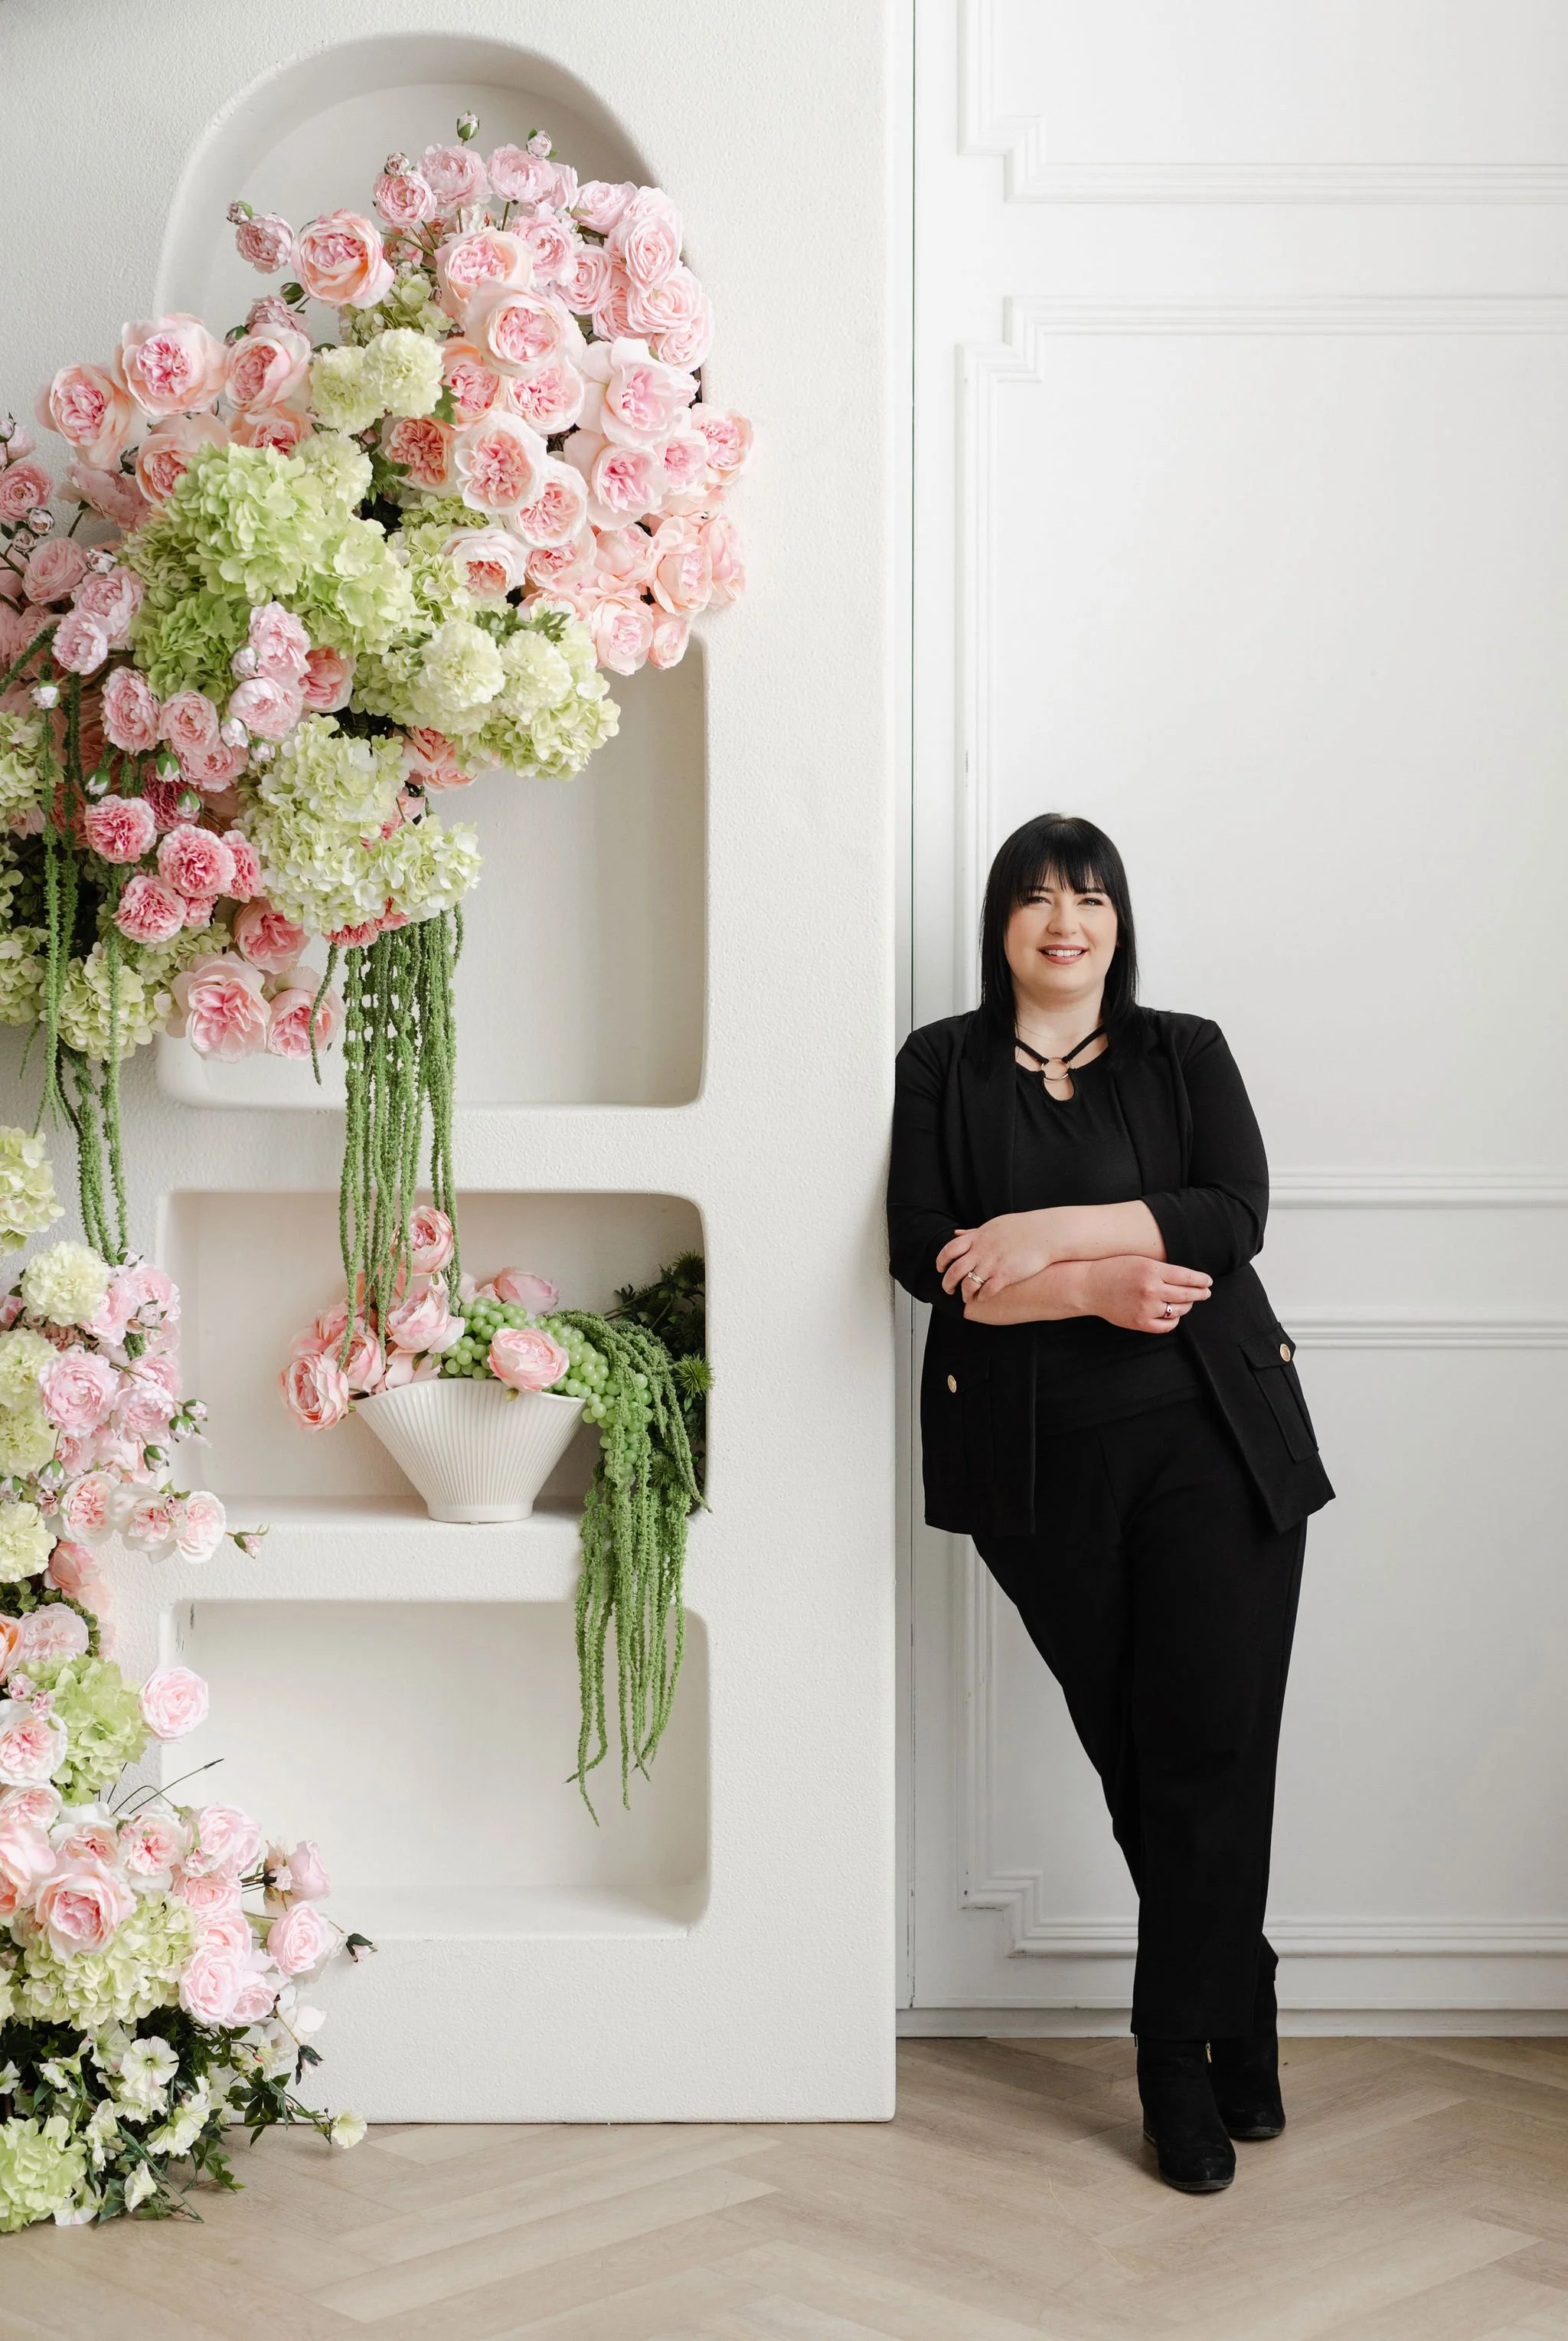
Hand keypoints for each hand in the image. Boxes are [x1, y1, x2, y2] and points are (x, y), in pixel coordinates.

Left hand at [937, 1213, 1052, 1298]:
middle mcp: (981, 1252)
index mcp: (977, 1238)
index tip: (940, 1269)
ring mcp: (992, 1264)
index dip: (941, 1262)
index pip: (949, 1250)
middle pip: (954, 1271)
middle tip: (948, 1289)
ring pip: (968, 1284)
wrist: (1044, 1234)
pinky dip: (981, 1297)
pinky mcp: (1004, 1275)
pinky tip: (983, 1298)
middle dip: (947, 1283)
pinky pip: (986, 1292)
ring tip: (966, 1297)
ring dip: (964, 1293)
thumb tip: (956, 1233)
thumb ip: (972, 1232)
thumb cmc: (1020, 1229)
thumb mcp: (992, 1226)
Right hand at [1078, 1256, 1211, 1332]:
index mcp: (1152, 1270)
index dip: (1201, 1280)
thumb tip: (1187, 1280)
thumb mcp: (1140, 1261)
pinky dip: (1174, 1320)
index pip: (1187, 1277)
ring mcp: (1146, 1308)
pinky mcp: (1140, 1322)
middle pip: (1187, 1294)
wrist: (1089, 1286)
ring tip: (1187, 1301)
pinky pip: (1167, 1325)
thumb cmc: (1113, 1269)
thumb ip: (1162, 1270)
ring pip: (1179, 1310)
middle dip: (1200, 1293)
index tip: (1208, 1281)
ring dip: (1187, 1305)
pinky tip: (1174, 1314)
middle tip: (1205, 1292)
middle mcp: (1151, 1290)